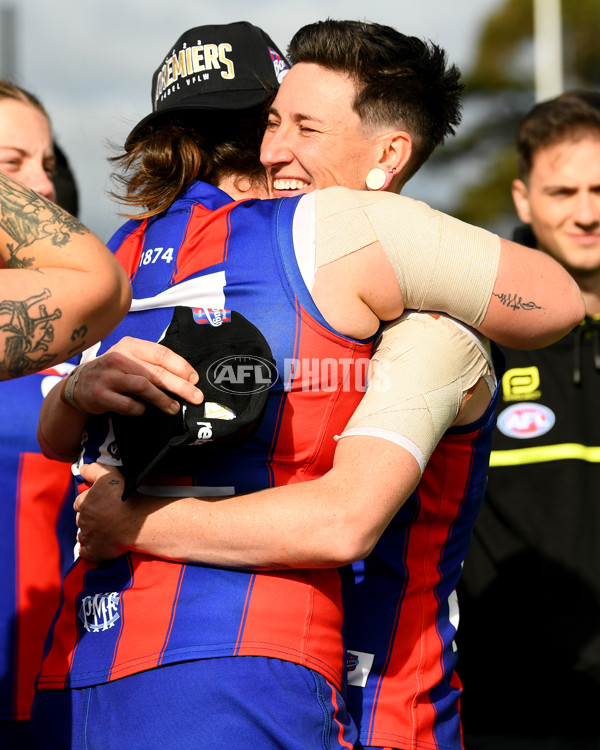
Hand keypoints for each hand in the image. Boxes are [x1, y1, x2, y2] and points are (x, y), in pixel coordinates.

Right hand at [72, 336, 203, 414]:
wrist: (79, 384)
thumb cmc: (113, 372)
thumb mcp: (130, 358)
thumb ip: (151, 363)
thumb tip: (185, 377)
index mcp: (130, 346)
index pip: (161, 354)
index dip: (181, 367)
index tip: (195, 379)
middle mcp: (119, 358)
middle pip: (156, 372)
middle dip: (180, 386)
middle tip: (196, 397)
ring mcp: (109, 376)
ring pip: (143, 387)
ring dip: (163, 399)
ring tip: (175, 407)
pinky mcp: (100, 395)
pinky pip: (127, 404)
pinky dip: (139, 409)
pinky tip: (144, 410)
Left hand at [76, 463, 145, 560]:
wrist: (136, 521)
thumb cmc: (124, 497)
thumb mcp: (109, 475)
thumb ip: (93, 470)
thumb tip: (81, 468)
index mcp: (84, 502)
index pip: (79, 503)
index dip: (88, 502)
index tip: (98, 504)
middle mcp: (83, 520)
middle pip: (81, 519)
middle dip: (89, 518)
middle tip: (104, 517)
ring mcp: (88, 537)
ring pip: (83, 535)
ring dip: (89, 534)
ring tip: (103, 531)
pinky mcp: (94, 551)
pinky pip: (86, 552)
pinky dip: (90, 550)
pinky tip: (98, 546)